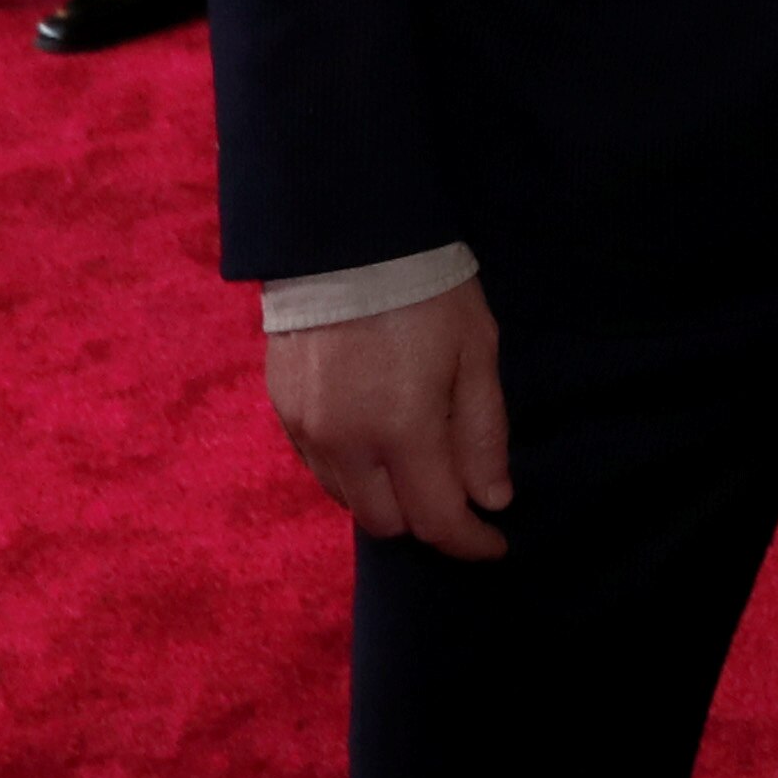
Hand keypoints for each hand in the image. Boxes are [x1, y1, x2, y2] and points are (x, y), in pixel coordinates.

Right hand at [265, 276, 512, 559]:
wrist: (346, 234)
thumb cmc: (426, 288)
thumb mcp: (476, 351)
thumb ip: (482, 432)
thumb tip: (492, 498)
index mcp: (402, 430)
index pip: (437, 519)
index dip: (470, 541)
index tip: (496, 543)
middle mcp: (346, 444)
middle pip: (388, 523)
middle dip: (427, 519)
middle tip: (457, 492)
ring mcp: (306, 430)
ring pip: (349, 500)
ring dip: (387, 496)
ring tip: (417, 460)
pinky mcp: (282, 411)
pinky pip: (320, 468)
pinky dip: (352, 471)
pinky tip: (375, 438)